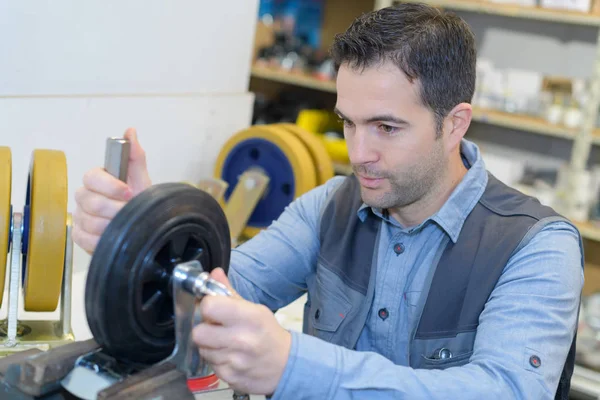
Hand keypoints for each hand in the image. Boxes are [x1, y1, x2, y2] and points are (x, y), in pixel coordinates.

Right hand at [72, 128, 151, 253]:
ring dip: (112, 226)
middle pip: (91, 202)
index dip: (111, 186)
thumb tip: (130, 130)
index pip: (92, 177)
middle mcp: (84, 196)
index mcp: (97, 180)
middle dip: (115, 209)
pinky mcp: (78, 235)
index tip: (129, 192)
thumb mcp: (140, 179)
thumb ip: (134, 155)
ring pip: (90, 222)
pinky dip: (102, 240)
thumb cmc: (138, 201)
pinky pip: (84, 238)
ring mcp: (79, 216)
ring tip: (125, 225)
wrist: (140, 227)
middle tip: (130, 213)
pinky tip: (113, 237)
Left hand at [193, 268, 291, 394]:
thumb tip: (214, 273)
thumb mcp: (255, 309)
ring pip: (202, 350)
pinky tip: (230, 356)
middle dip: (204, 329)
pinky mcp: (230, 378)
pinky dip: (217, 360)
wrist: (286, 365)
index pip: (209, 306)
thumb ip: (230, 292)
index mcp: (249, 317)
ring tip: (225, 343)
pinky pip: (211, 365)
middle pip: (198, 333)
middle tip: (215, 328)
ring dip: (210, 346)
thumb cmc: (268, 333)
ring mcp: (235, 361)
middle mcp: (241, 340)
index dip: (207, 306)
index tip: (213, 308)